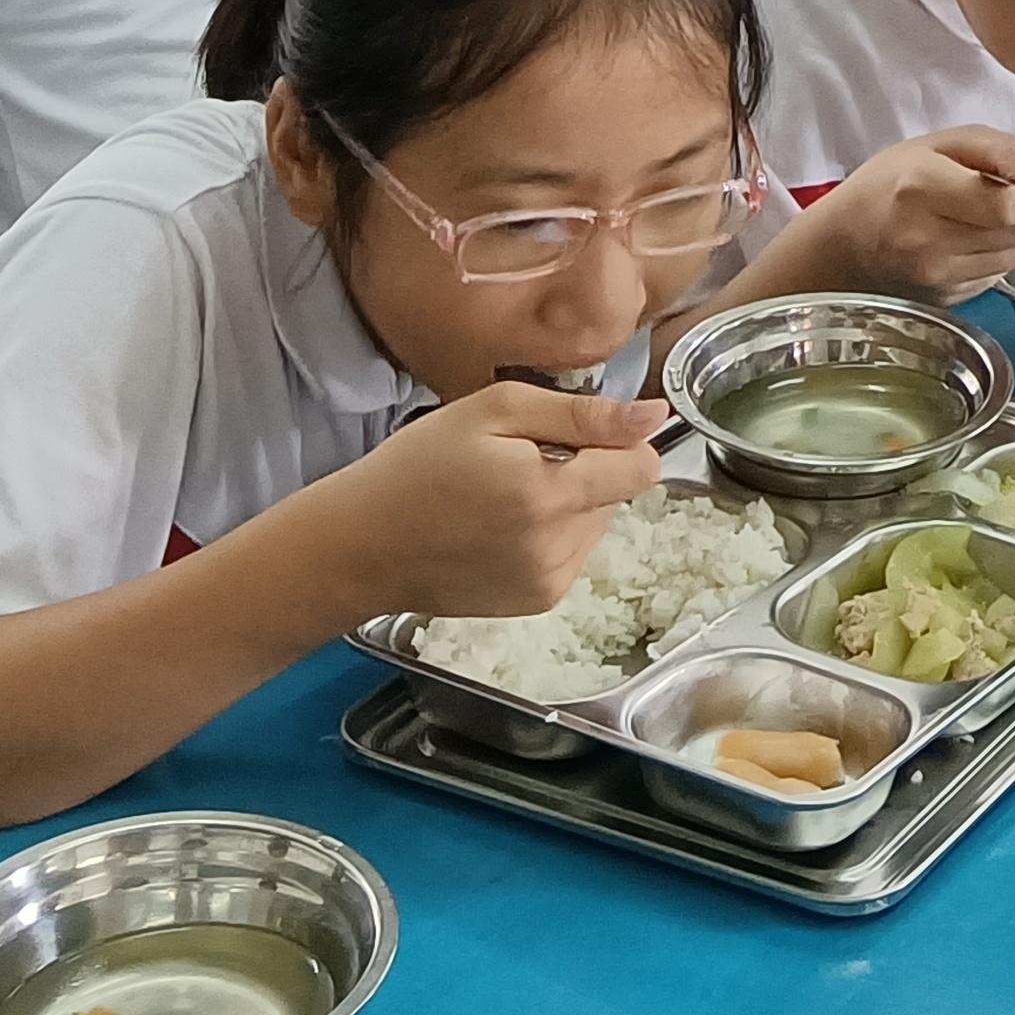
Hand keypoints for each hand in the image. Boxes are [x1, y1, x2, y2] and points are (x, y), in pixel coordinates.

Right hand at [297, 381, 666, 624]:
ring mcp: (548, 583)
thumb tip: (653, 415)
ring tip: (505, 494)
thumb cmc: (418, 467)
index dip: (619, 440)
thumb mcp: (495, 412)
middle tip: (520, 460)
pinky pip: (573, 553)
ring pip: (597, 523)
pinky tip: (502, 525)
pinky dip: (551, 534)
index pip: (642, 468)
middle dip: (586, 470)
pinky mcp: (537, 603)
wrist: (361, 547)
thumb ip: (582, 414)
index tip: (577, 431)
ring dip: (568, 503)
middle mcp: (558, 549)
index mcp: (549, 496)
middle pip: (617, 494)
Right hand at [807, 126, 1014, 300]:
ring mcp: (934, 275)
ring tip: (999, 213)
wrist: (843, 244)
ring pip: (1014, 257)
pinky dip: (1001, 255)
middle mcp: (927, 239)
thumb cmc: (888, 184)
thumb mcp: (938, 143)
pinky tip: (978, 238)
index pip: (1006, 205)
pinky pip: (997, 276)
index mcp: (922, 188)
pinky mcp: (942, 298)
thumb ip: (998, 148)